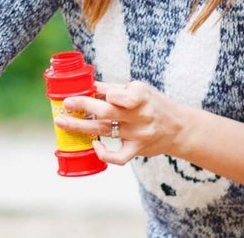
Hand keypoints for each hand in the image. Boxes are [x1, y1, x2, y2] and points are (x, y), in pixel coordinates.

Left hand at [56, 80, 196, 164]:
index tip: (84, 91)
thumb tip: (88, 84)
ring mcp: (139, 134)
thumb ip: (115, 88)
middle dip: (83, 106)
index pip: (119, 95)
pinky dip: (104, 154)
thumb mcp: (139, 90)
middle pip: (106, 111)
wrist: (180, 128)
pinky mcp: (138, 150)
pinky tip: (94, 145)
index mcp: (141, 96)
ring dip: (80, 126)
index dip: (101, 93)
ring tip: (62, 122)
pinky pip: (119, 157)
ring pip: (105, 131)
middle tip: (65, 104)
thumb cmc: (154, 105)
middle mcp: (141, 115)